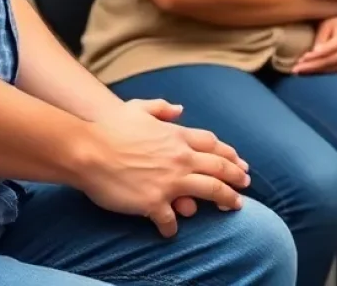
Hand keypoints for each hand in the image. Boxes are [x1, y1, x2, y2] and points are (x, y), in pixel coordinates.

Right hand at [76, 98, 249, 237]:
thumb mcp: (138, 107)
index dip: (229, 155)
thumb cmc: (110, 127)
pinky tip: (172, 229)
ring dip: (225, 199)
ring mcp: (169, 181)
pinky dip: (173, 226)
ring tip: (234, 206)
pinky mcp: (153, 202)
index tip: (240, 162)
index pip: (213, 144)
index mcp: (177, 136)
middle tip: (246, 184)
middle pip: (218, 167)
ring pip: (209, 191)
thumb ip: (161, 107)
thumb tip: (179, 109)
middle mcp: (180, 158)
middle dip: (236, 177)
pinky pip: (171, 220)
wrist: (89, 150)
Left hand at [291, 16, 336, 75]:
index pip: (330, 50)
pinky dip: (321, 73)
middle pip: (330, 61)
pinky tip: (309, 72)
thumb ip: (321, 39)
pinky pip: (334, 72)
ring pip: (331, 69)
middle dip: (312, 66)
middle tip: (296, 69)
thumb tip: (316, 52)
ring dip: (314, 71)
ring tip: (299, 71)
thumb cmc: (332, 24)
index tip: (303, 58)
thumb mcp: (326, 26)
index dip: (316, 55)